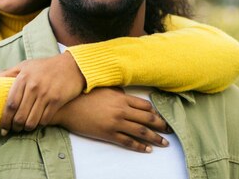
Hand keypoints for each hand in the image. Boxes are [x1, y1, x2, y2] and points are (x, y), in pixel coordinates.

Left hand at [0, 52, 84, 133]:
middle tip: (14, 129)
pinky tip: (38, 122)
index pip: (10, 104)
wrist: (72, 66)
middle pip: (19, 115)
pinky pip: (45, 119)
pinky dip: (40, 124)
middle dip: (15, 127)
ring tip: (25, 127)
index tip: (2, 127)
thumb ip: (8, 73)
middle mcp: (34, 86)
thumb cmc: (45, 66)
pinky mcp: (57, 100)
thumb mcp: (26, 65)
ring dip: (27, 128)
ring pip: (32, 120)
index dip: (4, 119)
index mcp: (23, 77)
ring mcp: (46, 94)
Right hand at [51, 87, 171, 152]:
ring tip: (164, 143)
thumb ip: (118, 92)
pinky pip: (127, 142)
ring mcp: (115, 123)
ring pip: (140, 131)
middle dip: (161, 125)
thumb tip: (127, 96)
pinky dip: (139, 146)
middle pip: (147, 118)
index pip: (145, 105)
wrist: (68, 106)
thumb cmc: (84, 95)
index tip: (162, 116)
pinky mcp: (108, 134)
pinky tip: (147, 149)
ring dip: (155, 138)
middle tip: (170, 130)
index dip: (156, 112)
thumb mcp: (104, 88)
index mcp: (121, 98)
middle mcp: (121, 110)